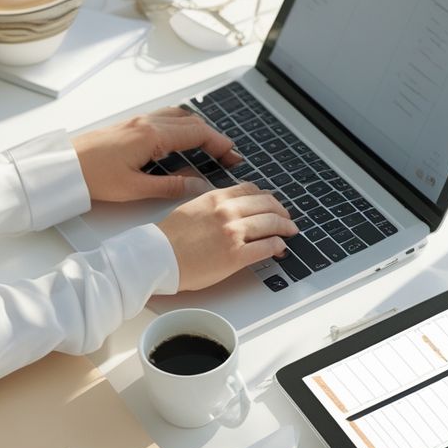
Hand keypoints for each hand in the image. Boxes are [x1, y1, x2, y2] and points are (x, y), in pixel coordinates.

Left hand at [72, 107, 241, 202]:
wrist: (64, 166)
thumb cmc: (93, 177)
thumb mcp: (135, 189)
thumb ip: (171, 187)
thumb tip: (199, 187)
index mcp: (152, 136)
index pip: (197, 133)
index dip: (220, 144)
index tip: (233, 156)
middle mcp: (148, 122)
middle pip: (193, 122)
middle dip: (214, 137)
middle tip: (229, 155)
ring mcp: (139, 121)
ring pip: (180, 116)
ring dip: (199, 128)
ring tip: (211, 146)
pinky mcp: (131, 125)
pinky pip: (166, 117)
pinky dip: (183, 125)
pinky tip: (183, 138)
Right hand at [158, 183, 297, 290]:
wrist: (157, 257)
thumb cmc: (168, 237)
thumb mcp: (191, 208)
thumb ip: (212, 205)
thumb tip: (229, 209)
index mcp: (216, 198)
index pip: (251, 190)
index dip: (266, 197)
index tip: (271, 204)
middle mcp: (227, 212)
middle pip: (267, 205)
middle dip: (281, 212)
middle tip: (287, 219)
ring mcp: (233, 233)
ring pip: (271, 224)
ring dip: (285, 228)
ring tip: (290, 232)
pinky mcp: (236, 256)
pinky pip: (267, 247)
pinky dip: (278, 246)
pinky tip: (280, 248)